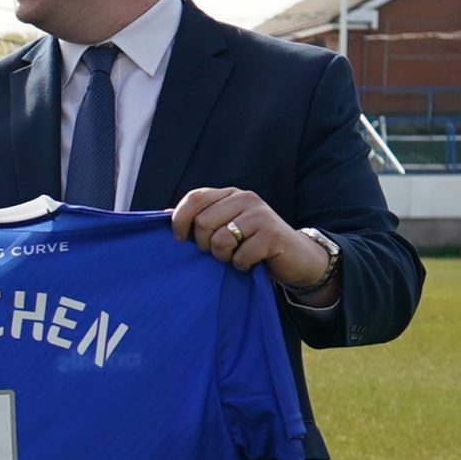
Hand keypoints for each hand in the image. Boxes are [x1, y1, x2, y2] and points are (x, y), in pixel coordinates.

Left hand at [169, 187, 332, 290]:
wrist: (297, 258)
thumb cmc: (252, 244)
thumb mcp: (225, 227)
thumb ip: (199, 219)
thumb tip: (163, 214)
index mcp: (230, 195)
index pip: (194, 198)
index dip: (179, 219)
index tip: (179, 238)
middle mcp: (246, 199)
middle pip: (203, 222)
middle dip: (203, 245)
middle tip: (218, 252)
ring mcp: (261, 215)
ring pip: (220, 240)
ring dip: (223, 256)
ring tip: (235, 255)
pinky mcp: (272, 235)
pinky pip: (240, 256)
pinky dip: (240, 265)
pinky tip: (251, 262)